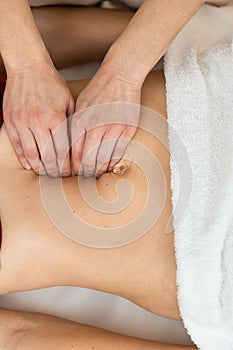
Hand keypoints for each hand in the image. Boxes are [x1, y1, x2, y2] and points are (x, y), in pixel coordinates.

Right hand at [3, 60, 74, 176]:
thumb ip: (73, 123)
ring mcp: (22, 123)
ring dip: (40, 168)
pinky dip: (24, 159)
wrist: (28, 67)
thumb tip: (78, 145)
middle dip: (55, 170)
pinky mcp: (11, 121)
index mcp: (56, 118)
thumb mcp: (69, 101)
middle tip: (59, 178)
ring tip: (46, 174)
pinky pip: (18, 146)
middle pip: (47, 156)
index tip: (70, 173)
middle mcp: (38, 122)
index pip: (63, 151)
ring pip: (31, 155)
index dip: (66, 165)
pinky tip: (30, 166)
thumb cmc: (52, 83)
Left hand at [71, 67, 141, 177]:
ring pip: (104, 159)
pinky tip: (108, 167)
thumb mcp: (78, 106)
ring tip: (95, 175)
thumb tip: (71, 151)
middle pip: (88, 159)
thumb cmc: (97, 90)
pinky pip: (119, 153)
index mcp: (80, 120)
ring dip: (98, 170)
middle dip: (85, 172)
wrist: (120, 76)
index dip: (73, 166)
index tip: (73, 172)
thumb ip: (74, 128)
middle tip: (84, 178)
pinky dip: (112, 163)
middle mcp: (96, 126)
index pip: (74, 153)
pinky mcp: (128, 129)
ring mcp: (114, 128)